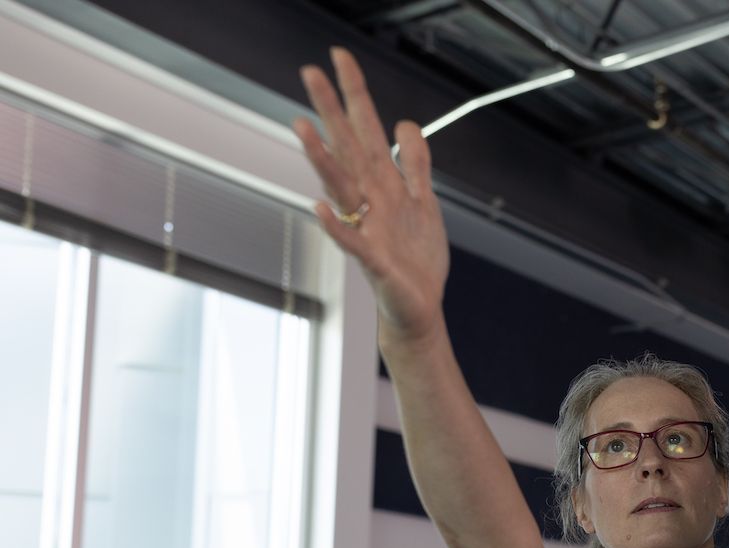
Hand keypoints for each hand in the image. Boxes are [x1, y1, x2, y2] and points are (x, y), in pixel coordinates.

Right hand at [293, 47, 448, 343]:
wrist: (418, 307)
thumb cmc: (415, 258)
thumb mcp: (425, 202)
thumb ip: (416, 163)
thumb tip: (405, 123)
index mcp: (382, 185)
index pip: (365, 131)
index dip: (355, 95)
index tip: (339, 56)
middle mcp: (368, 201)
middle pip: (348, 148)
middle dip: (331, 110)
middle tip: (308, 70)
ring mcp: (366, 229)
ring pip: (340, 188)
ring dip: (321, 158)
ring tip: (302, 126)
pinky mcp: (373, 261)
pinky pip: (351, 241)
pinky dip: (336, 226)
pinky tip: (319, 208)